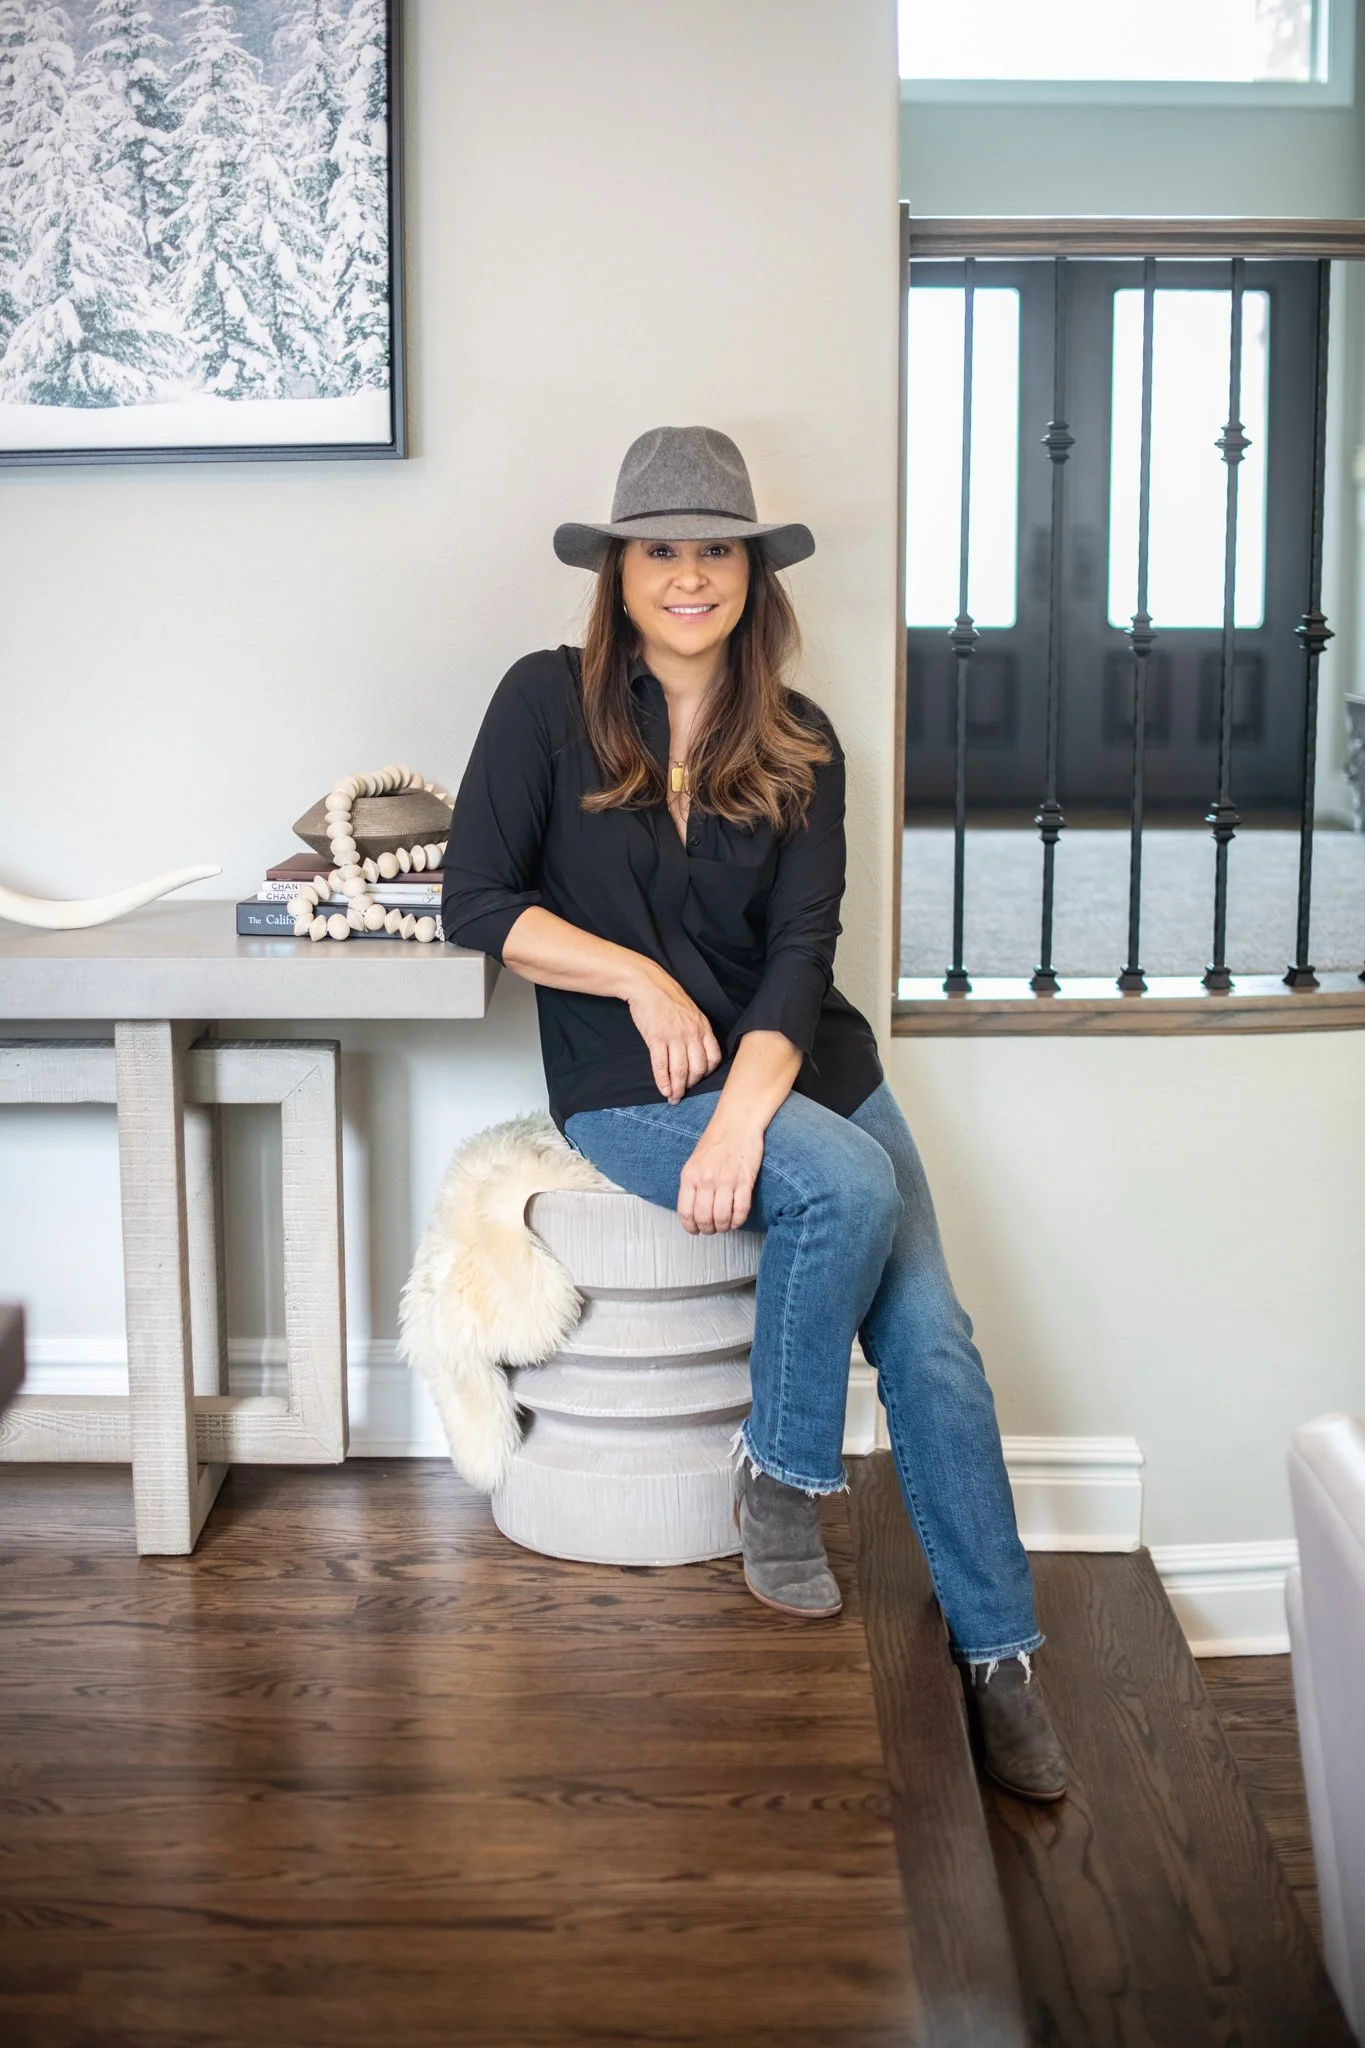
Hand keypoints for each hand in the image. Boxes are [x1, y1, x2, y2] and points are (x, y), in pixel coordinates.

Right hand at [626, 964, 723, 1103]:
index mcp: (703, 1027)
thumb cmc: (668, 998)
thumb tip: (698, 1052)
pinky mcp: (656, 1038)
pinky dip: (663, 1081)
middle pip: (698, 1068)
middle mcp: (692, 1033)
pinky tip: (663, 1090)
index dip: (708, 1073)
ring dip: (677, 1088)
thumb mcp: (691, 1012)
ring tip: (673, 1097)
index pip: (714, 1057)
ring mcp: (674, 1036)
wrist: (647, 984)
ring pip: (680, 1070)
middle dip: (692, 1084)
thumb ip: (697, 1031)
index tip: (699, 1079)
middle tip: (684, 1092)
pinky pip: (661, 1066)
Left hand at [678, 1111, 763, 1233]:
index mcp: (690, 1176)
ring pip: (722, 1218)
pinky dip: (738, 1221)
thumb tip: (692, 1209)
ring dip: (723, 1227)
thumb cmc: (717, 1140)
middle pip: (704, 1218)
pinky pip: (741, 1210)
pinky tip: (737, 1220)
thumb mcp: (694, 1161)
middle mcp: (706, 1180)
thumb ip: (692, 1184)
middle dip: (708, 1229)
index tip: (695, 1230)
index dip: (690, 1227)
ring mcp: (726, 1181)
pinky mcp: (744, 1181)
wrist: (737, 1123)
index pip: (685, 1212)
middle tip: (712, 1229)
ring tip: (725, 1225)